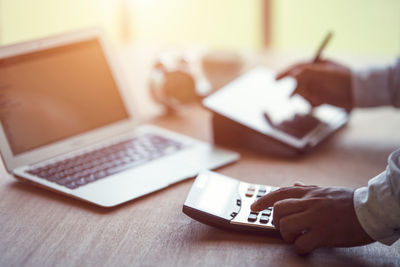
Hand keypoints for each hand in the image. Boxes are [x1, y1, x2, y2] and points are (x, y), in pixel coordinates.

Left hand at [251, 183, 373, 254]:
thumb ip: (308, 188)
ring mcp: (316, 218)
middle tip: (284, 228)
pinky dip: (299, 248)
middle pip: (278, 209)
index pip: (279, 192)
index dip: (263, 200)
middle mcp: (309, 202)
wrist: (371, 210)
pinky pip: (301, 243)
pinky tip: (307, 246)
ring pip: (285, 225)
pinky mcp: (324, 234)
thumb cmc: (348, 201)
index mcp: (309, 192)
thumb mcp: (325, 190)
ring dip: (286, 235)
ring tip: (297, 237)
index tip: (254, 207)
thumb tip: (295, 184)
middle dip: (275, 221)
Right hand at [277, 60, 352, 111]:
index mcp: (314, 65)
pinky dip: (313, 103)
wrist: (359, 92)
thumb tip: (291, 76)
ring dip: (306, 98)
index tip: (274, 80)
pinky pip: (310, 103)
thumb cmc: (341, 78)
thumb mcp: (321, 73)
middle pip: (296, 83)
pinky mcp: (322, 98)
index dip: (283, 74)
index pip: (294, 68)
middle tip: (290, 97)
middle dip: (294, 89)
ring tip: (318, 98)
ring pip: (302, 94)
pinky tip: (323, 102)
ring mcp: (318, 87)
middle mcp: (314, 76)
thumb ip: (304, 73)